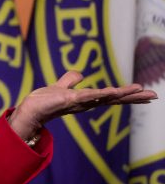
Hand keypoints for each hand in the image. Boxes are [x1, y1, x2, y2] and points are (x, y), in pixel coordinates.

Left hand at [8, 71, 156, 140]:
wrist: (30, 109)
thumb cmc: (45, 100)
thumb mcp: (61, 86)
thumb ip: (70, 80)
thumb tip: (81, 74)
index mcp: (88, 99)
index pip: (112, 97)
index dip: (129, 95)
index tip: (147, 94)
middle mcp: (87, 103)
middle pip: (114, 99)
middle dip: (134, 98)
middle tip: (154, 95)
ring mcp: (79, 102)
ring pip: (105, 97)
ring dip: (122, 94)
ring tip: (140, 90)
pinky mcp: (69, 100)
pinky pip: (87, 96)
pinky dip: (99, 94)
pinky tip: (111, 91)